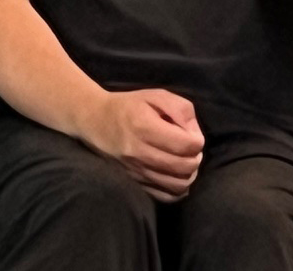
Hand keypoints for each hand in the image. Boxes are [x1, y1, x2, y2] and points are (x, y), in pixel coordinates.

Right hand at [76, 89, 205, 201]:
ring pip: (178, 185)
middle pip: (185, 166)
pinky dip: (178, 188)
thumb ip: (181, 109)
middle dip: (196, 157)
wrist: (95, 121)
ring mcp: (136, 171)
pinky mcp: (135, 182)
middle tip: (191, 148)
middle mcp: (139, 152)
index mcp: (145, 127)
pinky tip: (176, 175)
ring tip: (185, 161)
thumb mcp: (156, 96)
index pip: (187, 144)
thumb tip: (195, 133)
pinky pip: (166, 196)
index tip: (191, 134)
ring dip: (189, 174)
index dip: (197, 139)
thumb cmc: (129, 106)